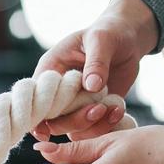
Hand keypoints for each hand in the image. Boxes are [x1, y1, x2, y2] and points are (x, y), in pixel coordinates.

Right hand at [30, 0, 158, 142]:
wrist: (128, 40)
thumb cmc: (108, 33)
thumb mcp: (101, 40)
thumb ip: (96, 62)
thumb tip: (91, 86)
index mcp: (51, 70)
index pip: (35, 98)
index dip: (36, 117)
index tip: (45, 131)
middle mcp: (59, 91)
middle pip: (53, 121)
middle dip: (75, 120)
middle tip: (98, 109)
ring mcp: (76, 103)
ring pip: (73, 129)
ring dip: (93, 126)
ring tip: (113, 109)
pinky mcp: (93, 110)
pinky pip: (93, 129)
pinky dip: (106, 126)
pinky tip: (119, 111)